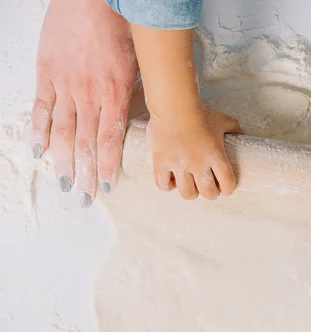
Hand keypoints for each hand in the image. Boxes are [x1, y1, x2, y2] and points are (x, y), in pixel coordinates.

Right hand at [33, 0, 137, 206]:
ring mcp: (65, 85)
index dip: (106, 167)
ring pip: (62, 132)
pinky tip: (40, 150)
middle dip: (85, 174)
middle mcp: (89, 95)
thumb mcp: (139, 63)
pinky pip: (42, 108)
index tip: (106, 188)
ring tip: (64, 183)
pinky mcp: (47, 73)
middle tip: (84, 198)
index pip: (109, 141)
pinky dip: (39, 131)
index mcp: (116, 94)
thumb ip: (136, 92)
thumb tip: (141, 117)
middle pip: (85, 143)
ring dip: (63, 161)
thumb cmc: (121, 26)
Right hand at [149, 106, 242, 199]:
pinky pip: (163, 184)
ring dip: (191, 192)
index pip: (228, 182)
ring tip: (190, 186)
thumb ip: (233, 127)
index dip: (228, 188)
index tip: (226, 188)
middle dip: (210, 193)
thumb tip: (244, 132)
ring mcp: (179, 164)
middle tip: (208, 188)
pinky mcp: (161, 162)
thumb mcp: (221, 120)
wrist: (174, 105)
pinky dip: (168, 186)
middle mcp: (198, 163)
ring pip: (187, 193)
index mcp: (215, 155)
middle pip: (208, 193)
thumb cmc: (199, 113)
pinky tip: (172, 180)